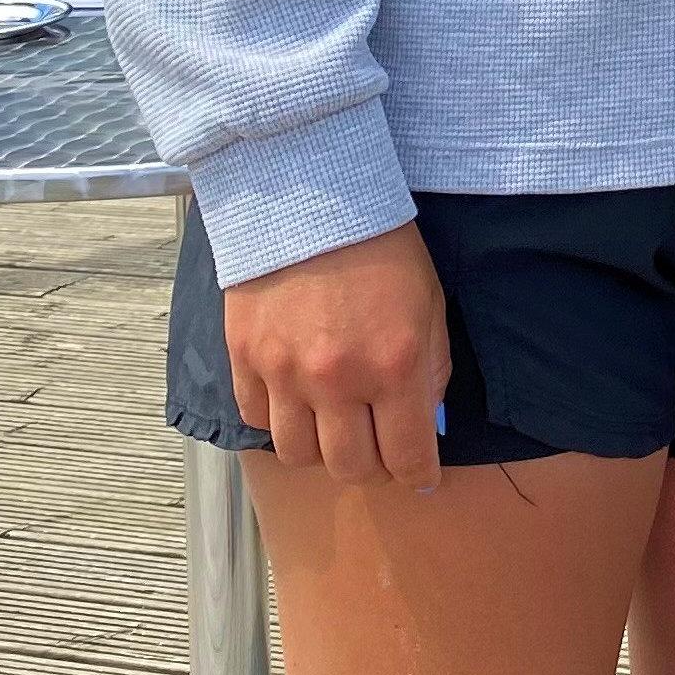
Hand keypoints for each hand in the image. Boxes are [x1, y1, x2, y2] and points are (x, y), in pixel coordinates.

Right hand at [223, 219, 451, 490]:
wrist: (312, 195)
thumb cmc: (383, 245)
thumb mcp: (430, 303)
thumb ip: (430, 369)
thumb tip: (426, 424)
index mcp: (395, 365)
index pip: (408, 456)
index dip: (418, 477)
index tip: (421, 478)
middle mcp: (338, 381)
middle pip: (350, 468)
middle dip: (372, 468)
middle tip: (379, 450)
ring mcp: (285, 374)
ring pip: (298, 456)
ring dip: (321, 450)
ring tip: (334, 426)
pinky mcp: (244, 361)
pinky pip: (258, 421)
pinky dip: (279, 420)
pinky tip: (295, 398)